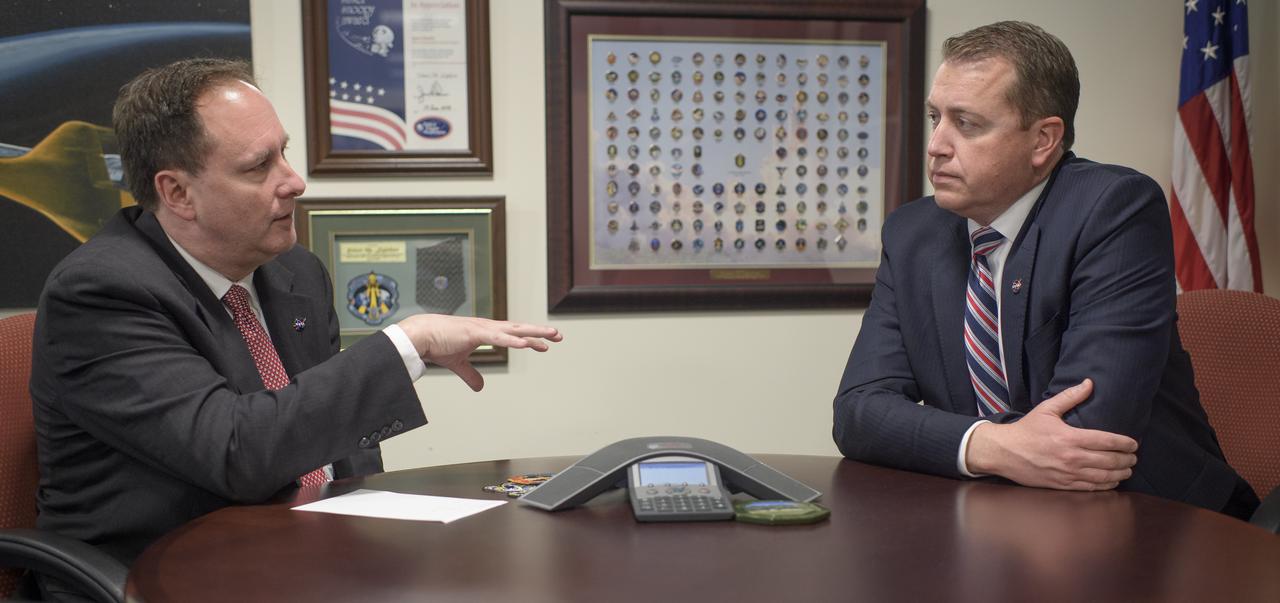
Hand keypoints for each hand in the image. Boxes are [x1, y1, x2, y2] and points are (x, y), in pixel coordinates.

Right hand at [396, 314, 561, 390]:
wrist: (421, 336)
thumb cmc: (437, 344)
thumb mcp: (458, 363)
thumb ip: (471, 374)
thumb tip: (480, 388)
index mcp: (485, 332)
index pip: (513, 335)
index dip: (529, 339)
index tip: (544, 344)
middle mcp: (487, 327)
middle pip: (519, 329)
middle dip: (539, 332)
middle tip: (558, 335)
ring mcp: (483, 328)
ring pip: (514, 330)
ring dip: (533, 333)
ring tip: (550, 336)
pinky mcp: (476, 333)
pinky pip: (499, 337)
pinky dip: (513, 340)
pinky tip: (527, 343)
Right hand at [965, 379, 1137, 490]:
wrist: (1003, 452)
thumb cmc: (1025, 430)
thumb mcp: (1046, 409)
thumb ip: (1070, 397)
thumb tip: (1089, 383)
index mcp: (1070, 437)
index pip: (1107, 441)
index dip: (1124, 443)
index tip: (1133, 443)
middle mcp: (1071, 458)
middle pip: (1109, 461)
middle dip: (1126, 459)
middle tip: (1134, 457)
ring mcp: (1068, 474)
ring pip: (1103, 477)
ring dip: (1120, 474)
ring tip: (1128, 470)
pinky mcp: (1062, 485)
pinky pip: (1090, 488)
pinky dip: (1106, 486)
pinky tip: (1112, 482)